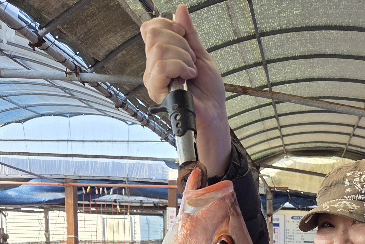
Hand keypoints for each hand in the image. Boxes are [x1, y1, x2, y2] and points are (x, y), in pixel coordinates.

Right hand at [141, 5, 230, 176]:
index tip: (186, 39)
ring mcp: (152, 78)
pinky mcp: (156, 90)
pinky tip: (188, 78)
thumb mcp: (201, 55)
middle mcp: (152, 66)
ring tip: (191, 73)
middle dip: (181, 44)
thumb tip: (180, 10)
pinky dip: (180, 68)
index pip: (150, 28)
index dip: (169, 27)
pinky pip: (161, 67)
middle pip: (154, 35)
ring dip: (183, 59)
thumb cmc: (209, 90)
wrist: (214, 112)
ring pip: (159, 50)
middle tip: (191, 62)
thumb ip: (190, 33)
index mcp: (161, 56)